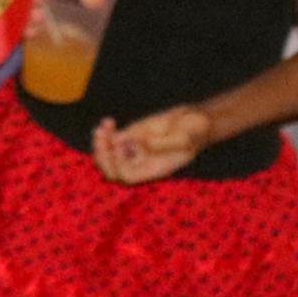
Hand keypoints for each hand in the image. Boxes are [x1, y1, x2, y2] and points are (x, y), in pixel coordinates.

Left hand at [90, 106, 213, 184]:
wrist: (196, 121)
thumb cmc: (195, 133)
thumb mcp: (183, 139)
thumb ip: (161, 144)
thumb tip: (136, 143)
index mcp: (153, 169)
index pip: (127, 176)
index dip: (118, 164)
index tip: (120, 145)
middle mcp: (141, 161)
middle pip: (112, 170)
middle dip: (103, 155)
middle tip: (101, 137)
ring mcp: (134, 148)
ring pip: (108, 154)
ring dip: (101, 142)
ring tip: (103, 127)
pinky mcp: (132, 134)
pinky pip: (112, 138)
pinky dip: (106, 131)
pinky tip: (109, 121)